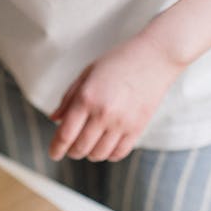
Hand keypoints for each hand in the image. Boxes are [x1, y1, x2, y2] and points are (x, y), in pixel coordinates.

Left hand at [48, 32, 182, 162]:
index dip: (56, 148)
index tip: (54, 153)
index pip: (65, 135)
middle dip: (72, 151)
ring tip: (90, 144)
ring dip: (90, 153)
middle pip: (80, 148)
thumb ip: (69, 98)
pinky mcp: (137, 128)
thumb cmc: (118, 62)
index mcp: (87, 98)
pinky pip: (118, 153)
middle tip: (71, 148)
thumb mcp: (88, 73)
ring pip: (98, 154)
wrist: (156, 56)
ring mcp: (121, 123)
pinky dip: (109, 154)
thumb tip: (54, 119)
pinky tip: (106, 145)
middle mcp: (103, 113)